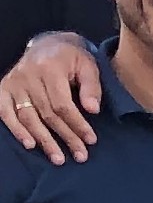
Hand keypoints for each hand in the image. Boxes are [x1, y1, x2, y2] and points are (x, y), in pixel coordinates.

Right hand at [0, 32, 104, 162]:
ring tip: (58, 158)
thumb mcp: (88, 65)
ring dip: (43, 140)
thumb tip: (93, 110)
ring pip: (28, 117)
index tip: (91, 140)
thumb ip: (92, 87)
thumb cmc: (71, 58)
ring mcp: (14, 83)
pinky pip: (5, 112)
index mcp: (50, 69)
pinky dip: (16, 129)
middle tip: (80, 156)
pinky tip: (29, 144)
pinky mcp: (4, 88)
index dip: (77, 124)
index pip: (63, 104)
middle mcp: (28, 76)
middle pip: (47, 114)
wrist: (47, 44)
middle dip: (65, 137)